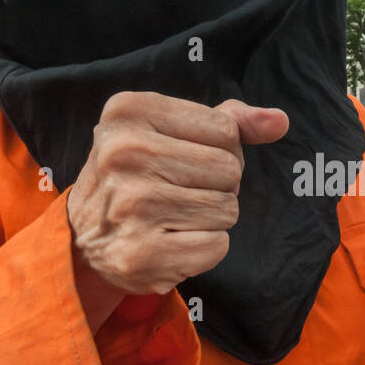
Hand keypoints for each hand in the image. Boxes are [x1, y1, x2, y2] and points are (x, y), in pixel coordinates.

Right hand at [67, 92, 288, 309]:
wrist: (84, 235)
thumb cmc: (140, 174)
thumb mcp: (172, 131)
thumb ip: (230, 121)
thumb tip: (279, 121)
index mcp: (129, 111)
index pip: (225, 130)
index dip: (220, 150)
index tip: (183, 159)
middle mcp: (122, 154)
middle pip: (230, 170)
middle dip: (218, 186)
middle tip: (179, 192)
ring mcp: (130, 206)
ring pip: (227, 209)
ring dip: (212, 218)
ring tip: (174, 217)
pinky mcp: (140, 253)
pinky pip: (217, 246)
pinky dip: (205, 248)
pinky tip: (172, 242)